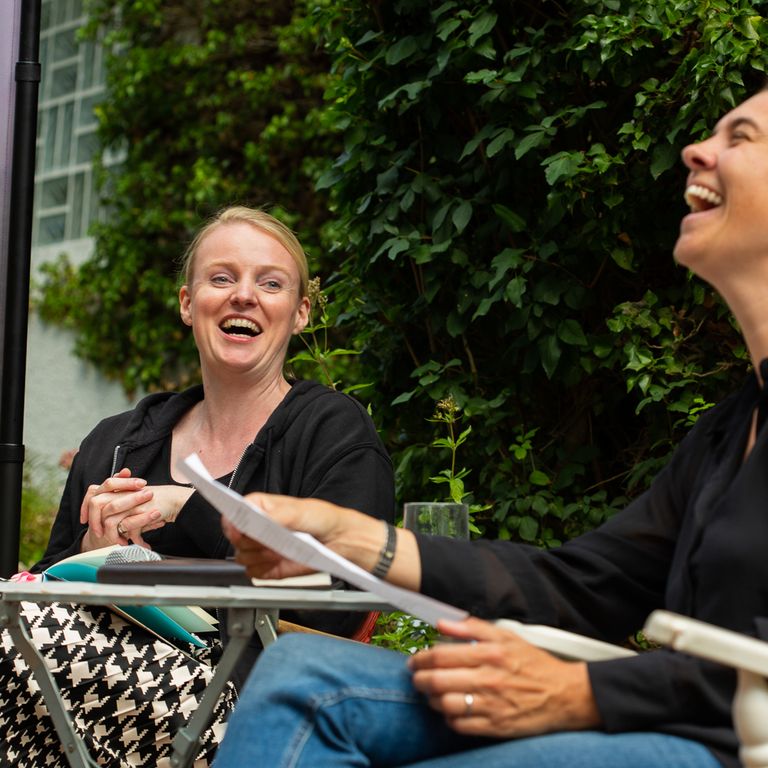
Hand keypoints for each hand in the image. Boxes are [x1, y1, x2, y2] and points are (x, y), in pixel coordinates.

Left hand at [80, 470, 193, 549]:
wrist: (173, 499)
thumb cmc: (154, 501)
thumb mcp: (134, 499)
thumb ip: (119, 502)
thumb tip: (102, 517)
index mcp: (118, 489)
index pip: (92, 495)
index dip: (85, 508)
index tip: (84, 521)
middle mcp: (122, 493)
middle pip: (96, 505)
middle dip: (95, 523)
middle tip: (100, 535)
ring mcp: (130, 502)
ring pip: (109, 520)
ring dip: (111, 535)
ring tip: (120, 542)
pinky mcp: (140, 512)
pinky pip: (127, 528)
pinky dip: (130, 539)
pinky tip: (136, 543)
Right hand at [223, 493, 419, 586]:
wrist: (343, 542)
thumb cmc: (326, 519)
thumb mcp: (303, 511)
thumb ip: (277, 514)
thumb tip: (255, 516)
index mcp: (264, 508)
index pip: (235, 511)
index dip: (232, 521)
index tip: (237, 530)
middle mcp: (260, 528)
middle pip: (236, 538)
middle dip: (250, 542)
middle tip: (270, 541)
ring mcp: (264, 548)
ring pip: (243, 557)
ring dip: (259, 557)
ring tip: (280, 551)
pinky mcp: (270, 567)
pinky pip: (255, 574)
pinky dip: (266, 571)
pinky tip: (281, 563)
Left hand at [408, 617, 600, 737]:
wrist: (564, 694)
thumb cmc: (533, 664)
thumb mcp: (506, 636)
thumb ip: (471, 627)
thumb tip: (442, 623)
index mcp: (490, 654)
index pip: (441, 655)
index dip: (421, 658)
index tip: (415, 659)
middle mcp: (489, 679)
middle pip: (438, 681)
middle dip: (420, 679)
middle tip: (417, 677)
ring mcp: (492, 705)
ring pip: (445, 704)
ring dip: (432, 699)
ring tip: (432, 693)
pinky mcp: (496, 727)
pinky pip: (460, 725)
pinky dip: (449, 718)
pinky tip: (451, 709)